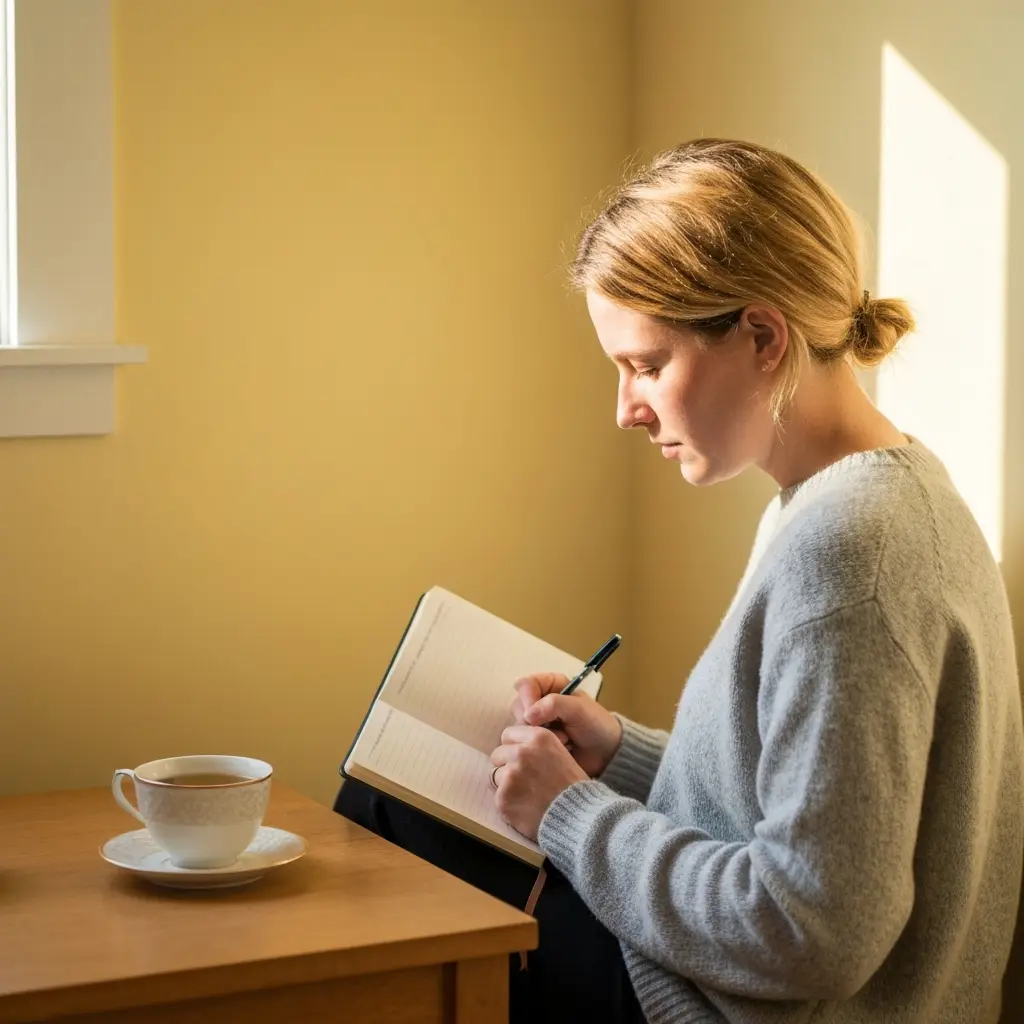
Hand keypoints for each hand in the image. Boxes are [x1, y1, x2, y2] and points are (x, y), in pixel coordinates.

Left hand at [490, 725, 587, 840]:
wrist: (578, 817)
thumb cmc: (572, 787)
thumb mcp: (559, 753)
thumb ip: (536, 747)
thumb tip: (515, 746)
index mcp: (538, 737)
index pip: (508, 734)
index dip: (513, 746)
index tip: (520, 757)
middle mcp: (522, 752)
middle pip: (498, 754)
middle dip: (506, 764)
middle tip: (522, 778)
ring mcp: (510, 775)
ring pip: (496, 775)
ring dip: (506, 784)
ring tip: (525, 794)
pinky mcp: (503, 797)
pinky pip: (498, 796)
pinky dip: (508, 802)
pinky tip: (524, 807)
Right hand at [509, 672, 622, 776]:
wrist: (605, 753)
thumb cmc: (596, 725)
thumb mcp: (579, 709)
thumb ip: (554, 705)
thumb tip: (528, 715)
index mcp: (550, 685)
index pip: (525, 684)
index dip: (527, 698)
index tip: (535, 714)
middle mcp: (539, 701)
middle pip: (518, 705)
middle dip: (532, 720)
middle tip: (552, 728)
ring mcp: (536, 722)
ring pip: (518, 725)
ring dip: (537, 734)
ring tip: (561, 739)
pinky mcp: (535, 740)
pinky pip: (523, 741)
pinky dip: (536, 745)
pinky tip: (555, 747)